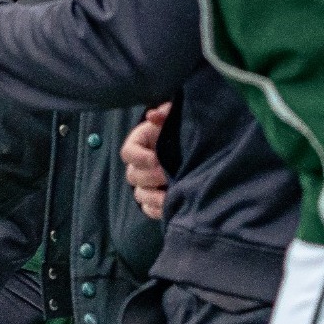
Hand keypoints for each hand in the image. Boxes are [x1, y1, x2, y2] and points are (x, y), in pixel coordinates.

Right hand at [123, 104, 171, 219]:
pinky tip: (171, 206)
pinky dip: (157, 209)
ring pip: (140, 195)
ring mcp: (144, 185)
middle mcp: (137, 166)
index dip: (139, 158)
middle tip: (169, 176)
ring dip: (154, 196)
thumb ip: (166, 114)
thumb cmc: (182, 131)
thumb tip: (153, 115)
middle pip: (133, 175)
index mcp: (139, 144)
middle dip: (151, 177)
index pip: (127, 153)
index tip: (156, 159)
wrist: (196, 148)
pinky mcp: (152, 200)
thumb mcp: (176, 119)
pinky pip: (148, 209)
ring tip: (172, 194)